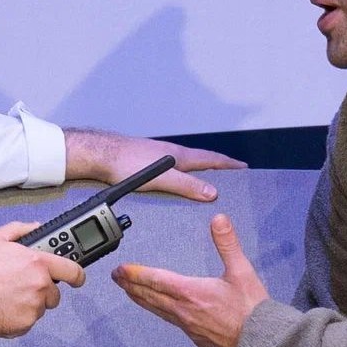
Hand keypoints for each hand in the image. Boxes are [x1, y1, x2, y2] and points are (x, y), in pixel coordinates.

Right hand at [0, 221, 85, 337]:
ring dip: (29, 303)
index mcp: (37, 263)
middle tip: (22, 286)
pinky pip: (28, 321)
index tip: (77, 278)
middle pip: (54, 293)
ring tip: (7, 296)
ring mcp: (33, 308)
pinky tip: (2, 307)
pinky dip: (18, 317)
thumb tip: (36, 226)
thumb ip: (20, 229)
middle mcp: (40, 286)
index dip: (77, 275)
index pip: (72, 270)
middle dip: (42, 290)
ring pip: (40, 308)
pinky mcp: (24, 325)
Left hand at [64, 128, 245, 200]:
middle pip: (202, 160)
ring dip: (201, 171)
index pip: (212, 159)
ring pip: (187, 164)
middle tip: (232, 173)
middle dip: (218, 167)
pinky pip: (174, 169)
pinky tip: (178, 182)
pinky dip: (184, 174)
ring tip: (209, 179)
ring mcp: (160, 157)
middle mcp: (172, 154)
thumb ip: (187, 185)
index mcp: (180, 156)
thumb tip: (212, 193)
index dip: (229, 164)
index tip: (244, 167)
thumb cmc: (128, 162)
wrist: (102, 155)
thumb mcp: (162, 178)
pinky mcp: (148, 162)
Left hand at [111, 214, 267, 346]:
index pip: (156, 280)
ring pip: (158, 311)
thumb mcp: (242, 271)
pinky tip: (161, 311)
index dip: (136, 273)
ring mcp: (189, 327)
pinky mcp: (197, 338)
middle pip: (150, 297)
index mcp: (192, 293)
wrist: (263, 345)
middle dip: (131, 285)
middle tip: (117, 278)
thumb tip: (218, 220)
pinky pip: (171, 322)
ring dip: (142, 299)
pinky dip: (159, 312)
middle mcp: (185, 311)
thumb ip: (228, 244)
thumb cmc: (253, 310)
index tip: (120, 269)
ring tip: (130, 292)